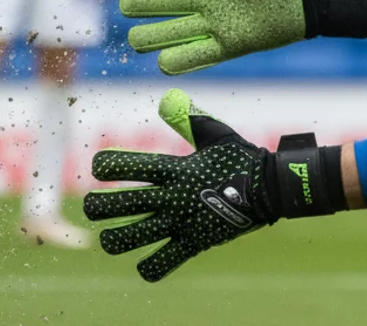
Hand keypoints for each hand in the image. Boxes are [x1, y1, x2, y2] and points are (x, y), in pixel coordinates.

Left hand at [84, 89, 276, 281]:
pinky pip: (162, 263)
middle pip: (119, 204)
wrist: (272, 190)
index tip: (98, 166)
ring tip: (109, 238)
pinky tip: (143, 263)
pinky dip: (148, 268)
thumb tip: (166, 98)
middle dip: (97, 205)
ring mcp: (182, 223)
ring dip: (113, 240)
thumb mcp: (215, 134)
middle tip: (94, 205)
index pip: (128, 166)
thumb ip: (188, 118)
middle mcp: (172, 197)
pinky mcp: (194, 244)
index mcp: (175, 168)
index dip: (105, 166)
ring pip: (131, 238)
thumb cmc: (241, 159)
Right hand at [119, 0, 305, 74]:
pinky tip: (164, 62)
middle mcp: (202, 0)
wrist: (305, 3)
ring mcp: (212, 24)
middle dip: (141, 4)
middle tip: (129, 5)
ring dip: (151, 36)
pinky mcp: (226, 46)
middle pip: (160, 3)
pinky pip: (196, 55)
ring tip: (136, 39)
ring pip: (170, 32)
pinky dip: (179, 60)